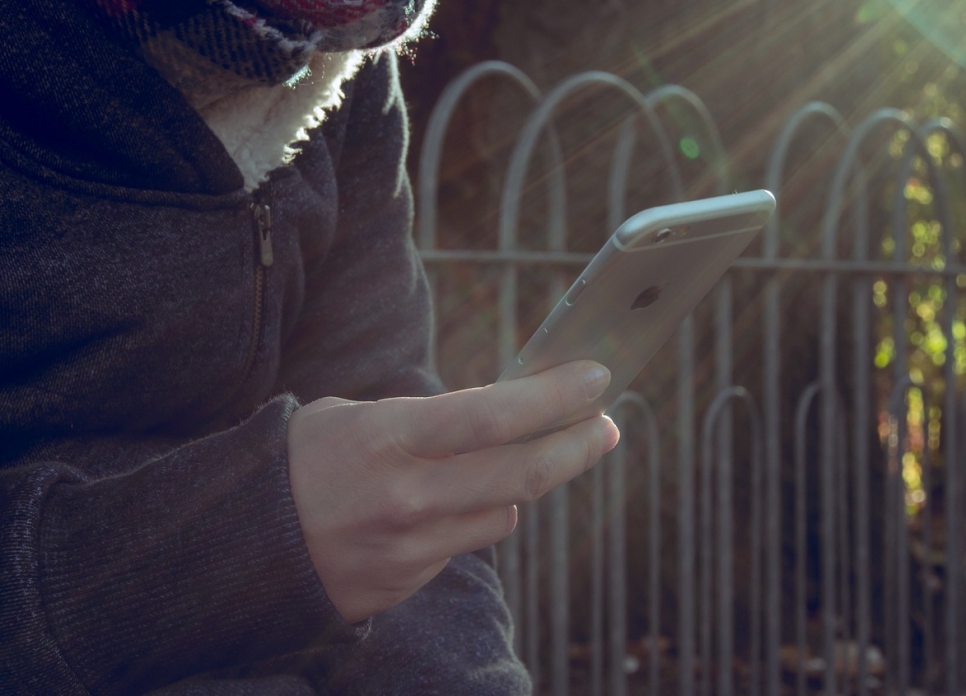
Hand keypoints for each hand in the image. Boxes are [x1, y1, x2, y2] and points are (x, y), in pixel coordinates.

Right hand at [286, 360, 619, 623]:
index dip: (553, 395)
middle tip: (605, 426)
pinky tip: (445, 505)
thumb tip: (504, 416)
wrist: (242, 542)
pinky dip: (470, 520)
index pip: (492, 415)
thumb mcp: (356, 417)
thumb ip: (427, 420)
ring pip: (502, 516)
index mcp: (386, 437)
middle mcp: (405, 498)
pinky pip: (464, 546)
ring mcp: (408, 549)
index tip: (595, 377)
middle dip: (577, 446)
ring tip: (505, 464)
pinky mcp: (406, 584)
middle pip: (521, 474)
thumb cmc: (303, 461)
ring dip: (517, 487)